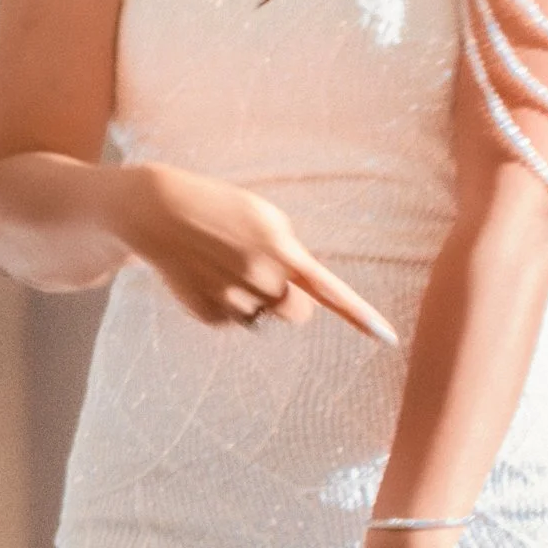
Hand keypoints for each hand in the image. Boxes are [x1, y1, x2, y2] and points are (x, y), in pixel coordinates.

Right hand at [112, 163, 396, 341]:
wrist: (159, 212)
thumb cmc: (219, 209)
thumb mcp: (262, 217)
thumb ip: (287, 251)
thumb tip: (296, 290)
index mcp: (281, 247)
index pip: (328, 290)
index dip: (359, 316)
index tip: (387, 338)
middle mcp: (261, 278)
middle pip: (297, 313)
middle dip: (287, 300)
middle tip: (263, 274)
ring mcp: (234, 300)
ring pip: (262, 317)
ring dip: (252, 299)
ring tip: (225, 268)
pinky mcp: (210, 315)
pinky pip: (233, 319)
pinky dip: (224, 303)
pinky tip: (206, 277)